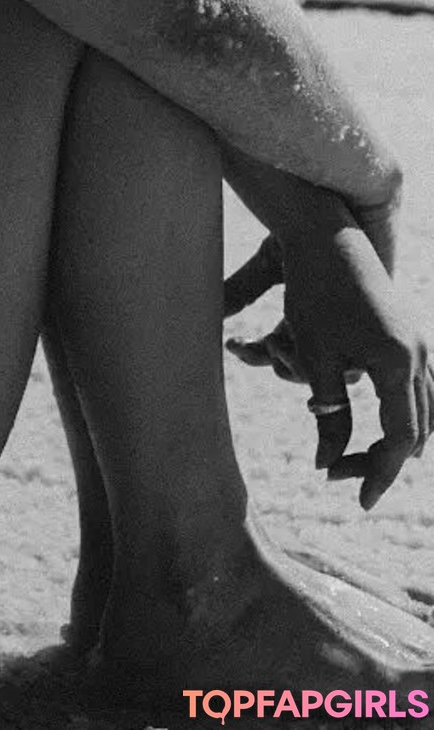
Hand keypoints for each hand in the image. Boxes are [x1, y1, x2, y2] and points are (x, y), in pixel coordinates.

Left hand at [226, 226, 431, 508]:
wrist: (326, 237)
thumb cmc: (313, 294)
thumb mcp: (315, 357)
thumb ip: (329, 413)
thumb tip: (326, 464)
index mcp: (397, 364)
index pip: (398, 438)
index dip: (378, 471)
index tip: (359, 499)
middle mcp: (419, 355)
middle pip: (416, 430)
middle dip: (382, 459)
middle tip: (342, 476)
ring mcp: (420, 342)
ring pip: (423, 411)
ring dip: (394, 439)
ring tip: (356, 458)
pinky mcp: (411, 333)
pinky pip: (419, 388)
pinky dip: (402, 413)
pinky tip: (375, 422)